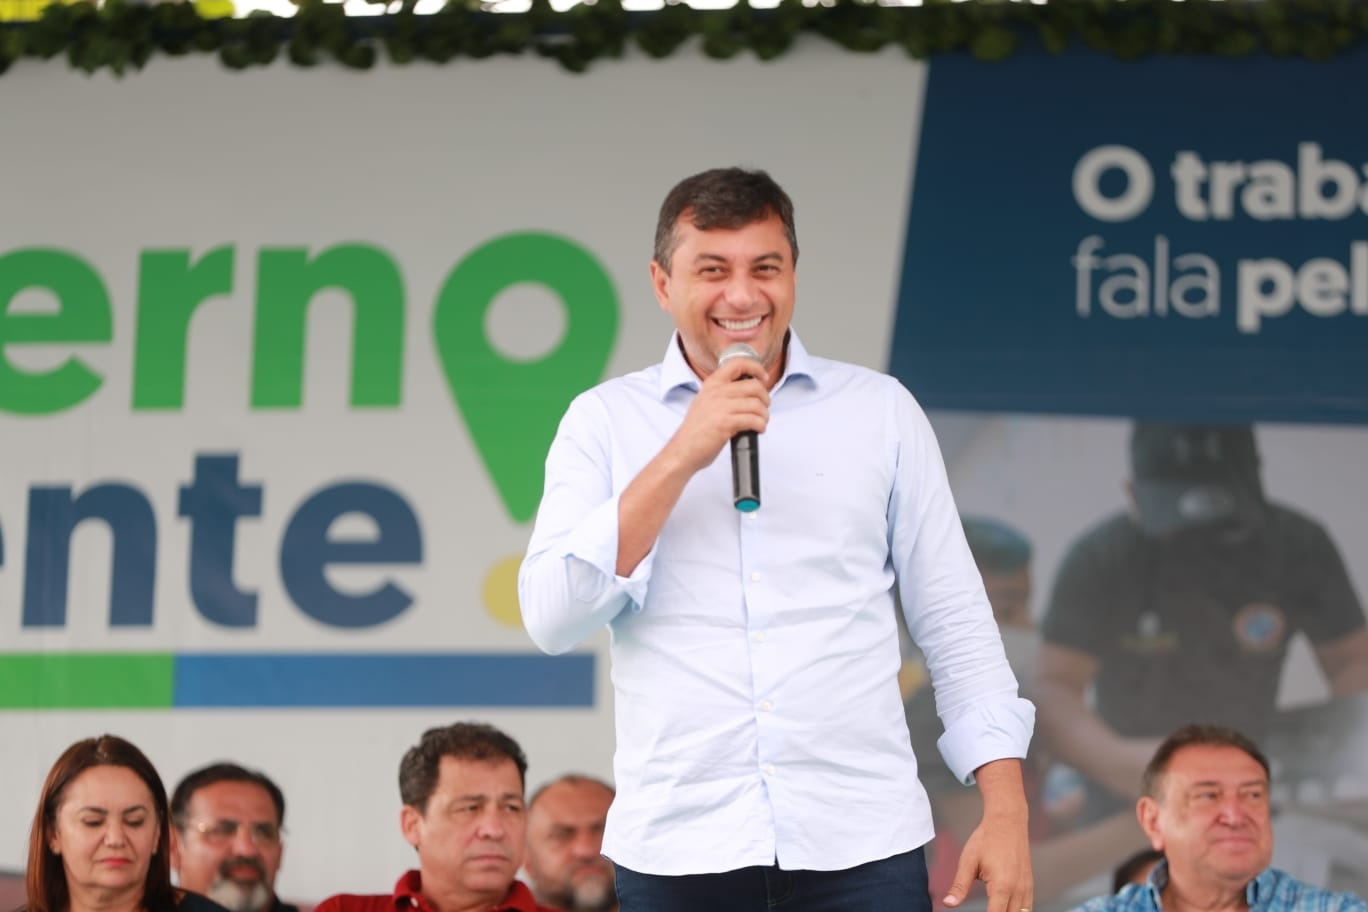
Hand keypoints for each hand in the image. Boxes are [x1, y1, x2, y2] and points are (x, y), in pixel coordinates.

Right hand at [663, 354, 770, 473]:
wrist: (683, 450)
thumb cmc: (695, 431)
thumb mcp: (704, 402)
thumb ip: (721, 394)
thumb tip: (746, 392)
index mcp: (711, 384)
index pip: (738, 363)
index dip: (756, 368)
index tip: (763, 377)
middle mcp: (716, 392)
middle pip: (754, 386)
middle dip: (765, 398)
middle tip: (764, 408)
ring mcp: (721, 407)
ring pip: (757, 404)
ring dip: (764, 415)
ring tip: (761, 422)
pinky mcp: (725, 423)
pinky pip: (753, 420)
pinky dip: (760, 425)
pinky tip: (758, 429)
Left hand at [943, 809, 1032, 911]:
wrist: (1008, 821)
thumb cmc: (986, 839)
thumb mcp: (968, 861)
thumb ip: (959, 886)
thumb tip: (947, 903)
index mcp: (1002, 886)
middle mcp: (1018, 890)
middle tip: (984, 910)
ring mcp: (1026, 888)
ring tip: (993, 909)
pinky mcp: (1029, 884)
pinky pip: (1027, 907)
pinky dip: (1017, 911)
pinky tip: (1004, 909)